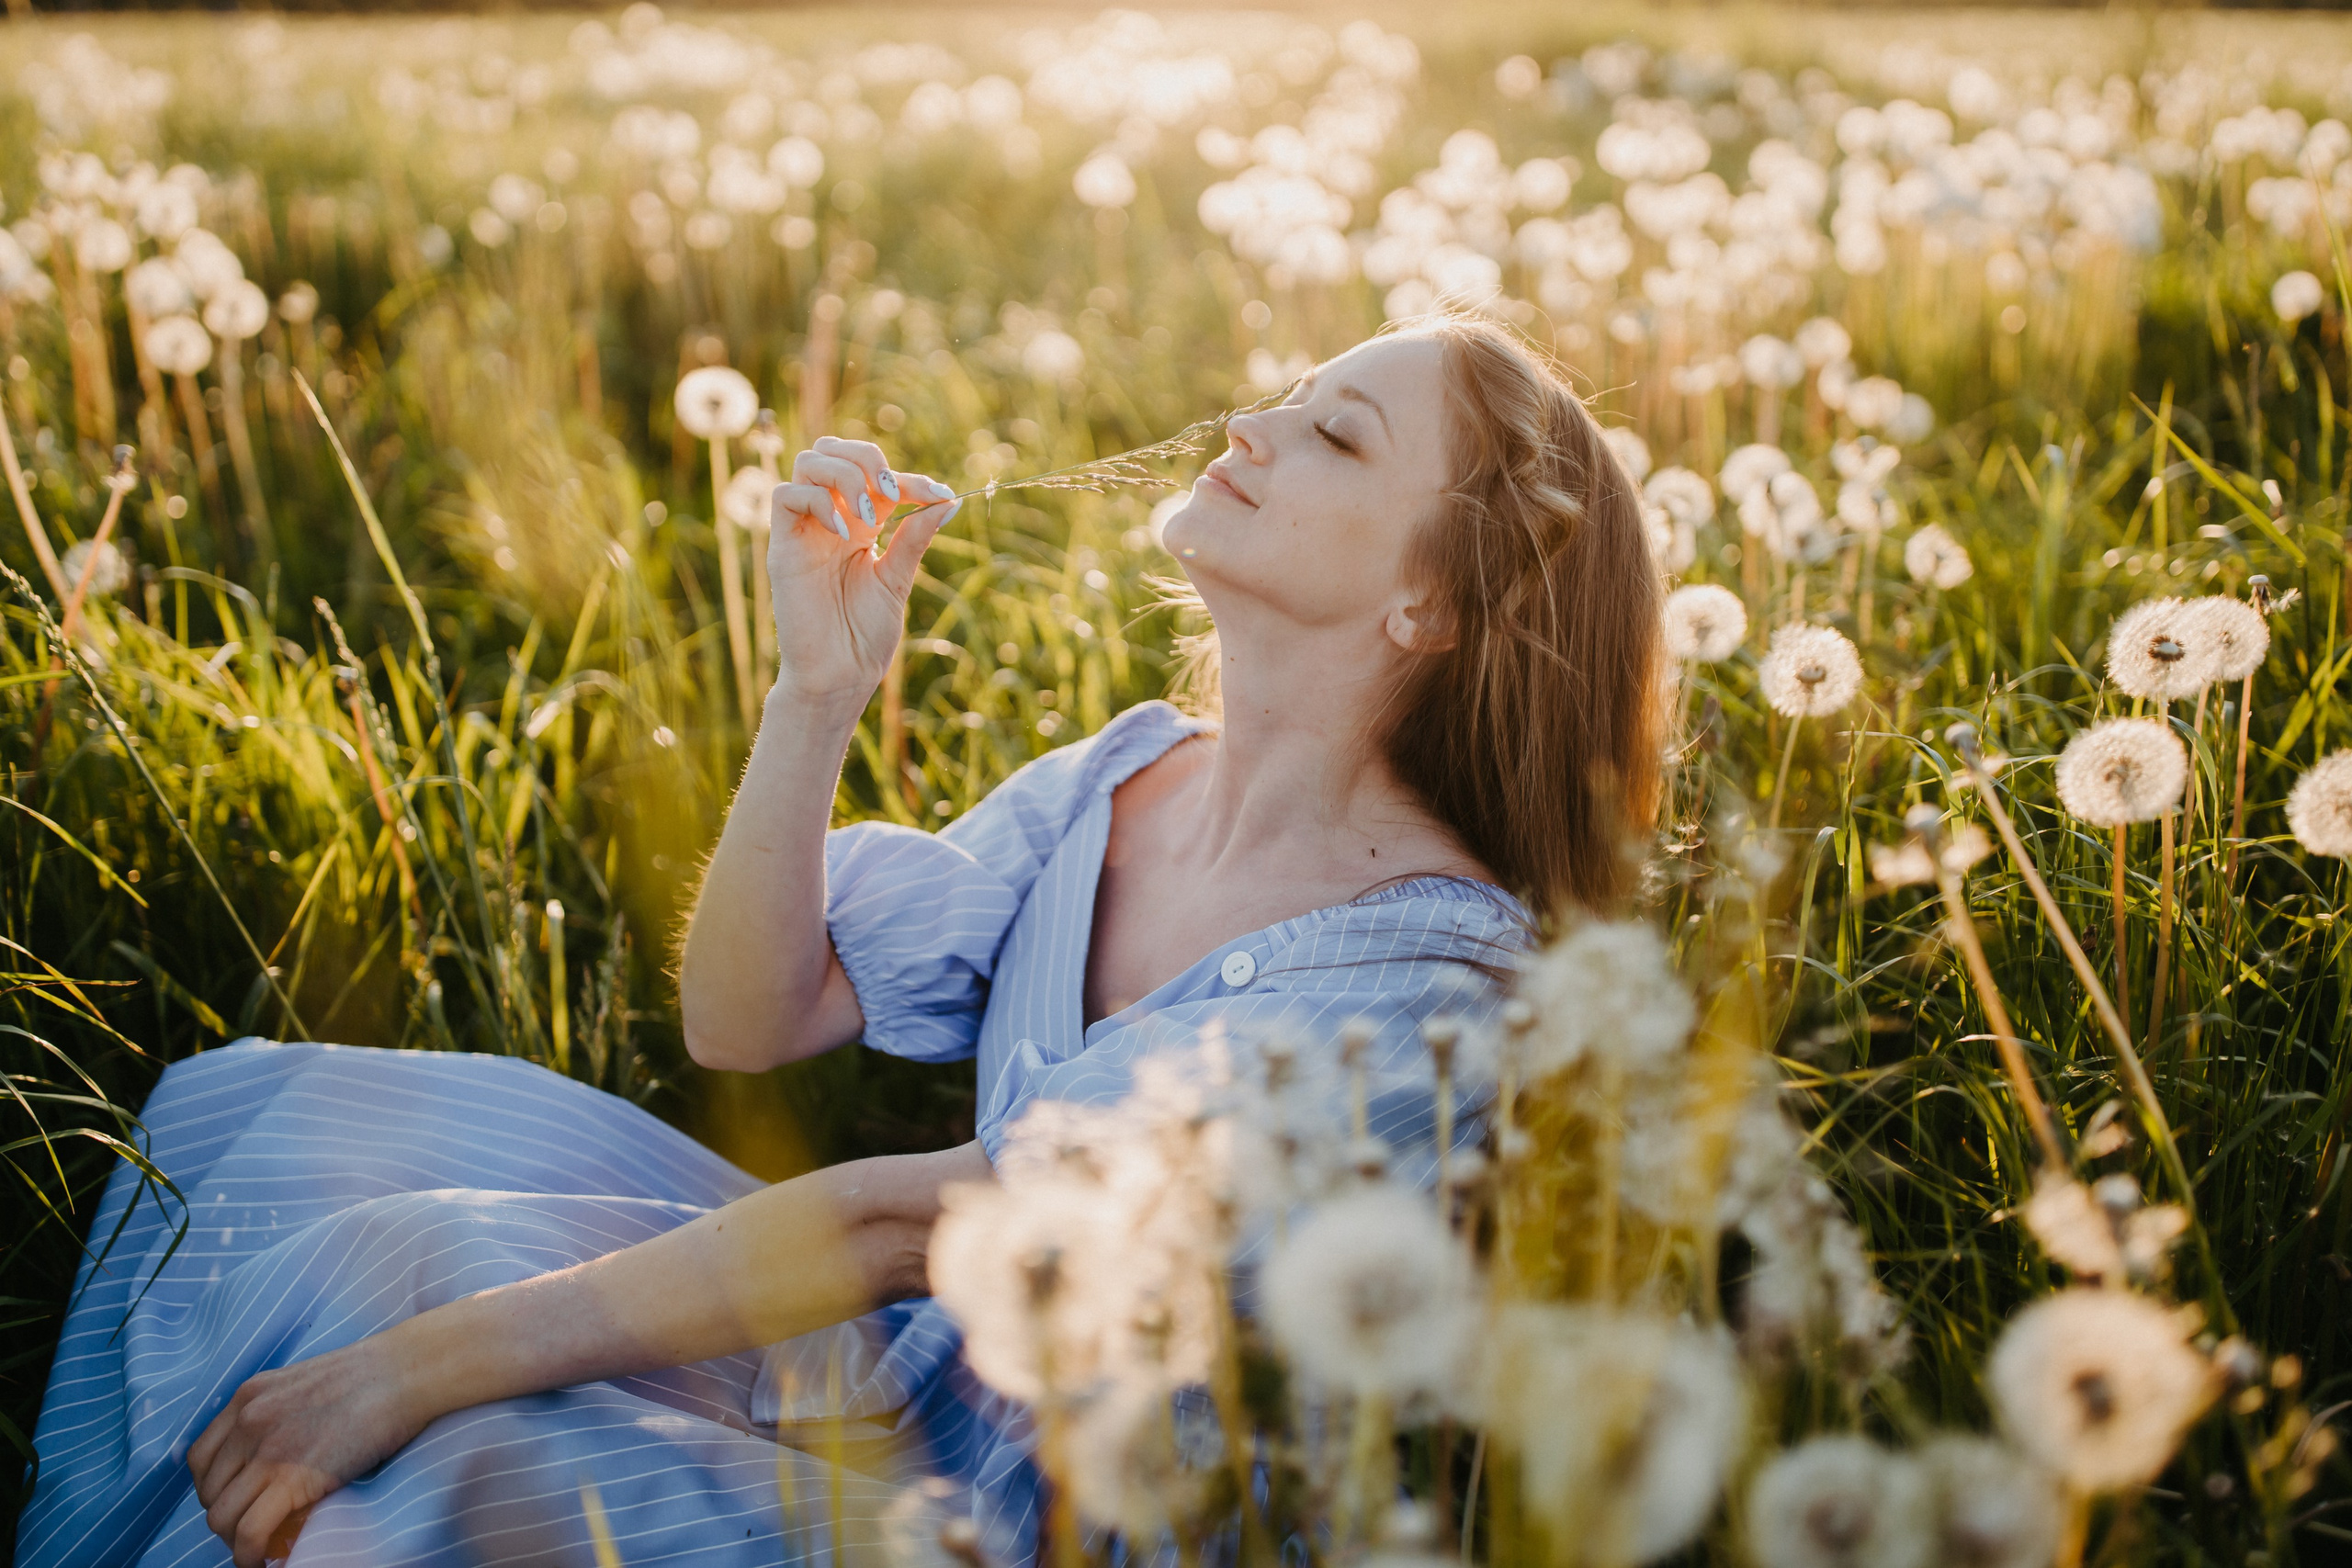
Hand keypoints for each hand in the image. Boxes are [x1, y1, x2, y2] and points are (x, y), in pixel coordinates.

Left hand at [189, 1336, 428, 1566]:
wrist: (407, 1372)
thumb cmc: (373, 1376)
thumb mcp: (305, 1382)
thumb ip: (277, 1410)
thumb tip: (277, 1451)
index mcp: (249, 1395)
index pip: (200, 1457)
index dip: (213, 1489)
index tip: (237, 1501)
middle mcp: (248, 1420)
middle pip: (209, 1490)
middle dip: (226, 1516)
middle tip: (254, 1527)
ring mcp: (268, 1449)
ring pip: (221, 1516)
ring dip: (236, 1540)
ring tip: (259, 1547)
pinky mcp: (292, 1478)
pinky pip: (250, 1531)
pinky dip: (248, 1555)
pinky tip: (262, 1562)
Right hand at [766, 436, 958, 710]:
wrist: (838, 676)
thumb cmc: (864, 636)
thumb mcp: (897, 579)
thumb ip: (914, 538)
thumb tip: (948, 500)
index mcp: (859, 525)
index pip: (877, 477)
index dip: (909, 478)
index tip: (940, 496)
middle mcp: (829, 520)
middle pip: (833, 450)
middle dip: (867, 457)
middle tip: (893, 491)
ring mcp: (804, 530)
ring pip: (808, 461)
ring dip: (844, 473)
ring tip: (870, 513)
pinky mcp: (783, 547)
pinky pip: (785, 496)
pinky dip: (818, 500)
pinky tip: (844, 533)